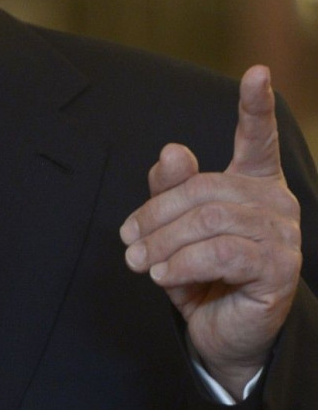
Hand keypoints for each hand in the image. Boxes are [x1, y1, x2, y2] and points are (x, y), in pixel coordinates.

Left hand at [120, 65, 301, 398]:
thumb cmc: (201, 277)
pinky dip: (183, 263)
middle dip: (157, 214)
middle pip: (205, 188)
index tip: (257, 71)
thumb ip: (170, 190)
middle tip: (127, 243)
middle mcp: (275, 203)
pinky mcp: (278, 269)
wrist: (223, 338)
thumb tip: (172, 150)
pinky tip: (163, 276)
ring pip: (210, 220)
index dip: (256, 105)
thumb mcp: (176, 231)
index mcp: (254, 183)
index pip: (258, 137)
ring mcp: (283, 236)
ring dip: (164, 243)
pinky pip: (221, 253)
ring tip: (141, 264)